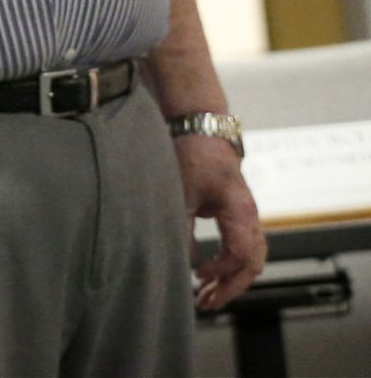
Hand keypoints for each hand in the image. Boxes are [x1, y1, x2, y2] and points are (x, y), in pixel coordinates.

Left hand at [177, 134, 266, 309]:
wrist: (201, 129)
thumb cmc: (192, 156)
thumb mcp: (181, 191)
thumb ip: (181, 226)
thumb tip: (181, 259)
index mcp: (241, 212)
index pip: (240, 254)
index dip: (220, 270)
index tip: (196, 276)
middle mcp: (250, 217)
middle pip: (252, 264)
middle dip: (230, 287)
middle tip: (205, 304)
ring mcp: (245, 216)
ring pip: (250, 258)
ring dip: (230, 278)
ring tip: (207, 295)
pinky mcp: (235, 214)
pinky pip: (241, 247)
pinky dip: (228, 263)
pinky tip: (208, 272)